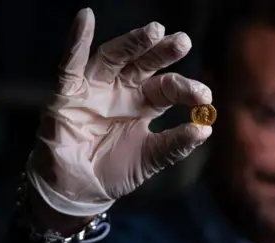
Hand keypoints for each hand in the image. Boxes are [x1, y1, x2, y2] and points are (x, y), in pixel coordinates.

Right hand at [27, 8, 211, 216]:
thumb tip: (206, 130)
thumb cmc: (115, 172)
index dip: (186, 89)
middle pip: (144, 64)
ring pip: (114, 57)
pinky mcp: (67, 93)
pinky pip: (70, 65)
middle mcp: (122, 90)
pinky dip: (75, 42)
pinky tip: (85, 18)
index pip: (168, 88)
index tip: (205, 97)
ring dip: (132, 42)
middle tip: (183, 42)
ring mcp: (95, 89)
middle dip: (162, 52)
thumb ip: (175, 145)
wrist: (80, 191)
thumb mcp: (150, 159)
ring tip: (154, 31)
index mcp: (144, 103)